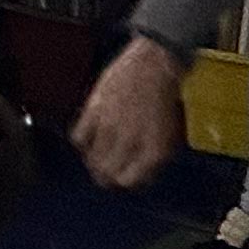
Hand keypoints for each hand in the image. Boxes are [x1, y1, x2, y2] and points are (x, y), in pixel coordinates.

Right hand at [72, 36, 185, 190]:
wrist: (154, 65)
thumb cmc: (164, 98)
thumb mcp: (168, 135)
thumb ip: (152, 157)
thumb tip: (139, 173)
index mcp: (154, 151)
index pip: (129, 180)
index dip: (124, 182)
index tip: (121, 180)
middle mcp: (131, 142)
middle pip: (108, 173)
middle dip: (105, 178)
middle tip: (102, 176)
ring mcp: (111, 126)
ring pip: (92, 158)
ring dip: (92, 163)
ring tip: (92, 161)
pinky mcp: (94, 110)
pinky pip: (79, 137)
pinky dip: (80, 142)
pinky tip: (85, 141)